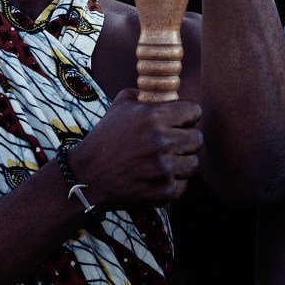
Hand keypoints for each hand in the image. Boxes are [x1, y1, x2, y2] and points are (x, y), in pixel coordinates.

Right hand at [70, 90, 201, 209]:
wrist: (86, 176)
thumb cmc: (105, 137)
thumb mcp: (121, 104)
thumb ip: (146, 94)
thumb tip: (167, 92)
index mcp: (154, 116)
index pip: (195, 111)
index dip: (188, 116)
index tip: (180, 122)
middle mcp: (161, 141)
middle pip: (197, 139)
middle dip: (186, 139)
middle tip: (172, 143)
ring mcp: (163, 169)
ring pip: (193, 163)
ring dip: (181, 162)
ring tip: (164, 161)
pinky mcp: (162, 192)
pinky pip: (183, 185)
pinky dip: (173, 183)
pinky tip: (157, 178)